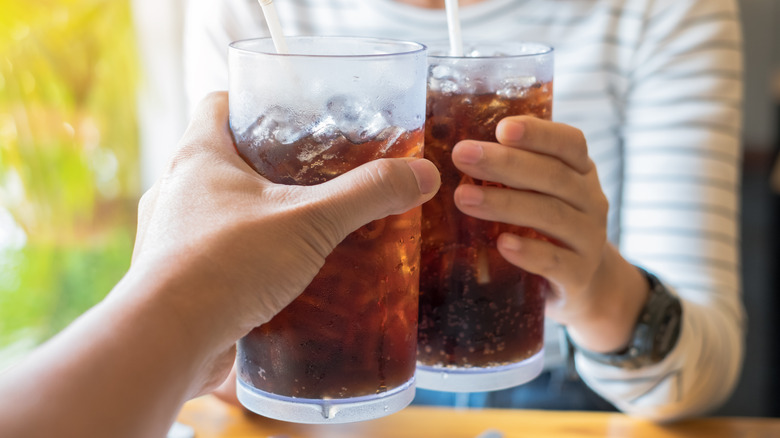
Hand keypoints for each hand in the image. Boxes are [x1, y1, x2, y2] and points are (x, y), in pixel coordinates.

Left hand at [129, 92, 439, 392]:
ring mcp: (172, 237)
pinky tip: (279, 278)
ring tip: (302, 228)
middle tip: (313, 174)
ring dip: (255, 216)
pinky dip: (245, 260)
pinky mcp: (177, 280)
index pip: (219, 103)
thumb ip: (365, 195)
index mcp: (198, 158)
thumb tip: (421, 175)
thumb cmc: (225, 265)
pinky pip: (215, 256)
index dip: (254, 99)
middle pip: (222, 159)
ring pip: (217, 210)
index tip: (290, 111)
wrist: (167, 340)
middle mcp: (176, 192)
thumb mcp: (309, 221)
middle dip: (267, 165)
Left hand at [450, 116, 646, 352]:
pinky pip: (555, 262)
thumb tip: (438, 158)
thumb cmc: (546, 228)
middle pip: (553, 176)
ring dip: (505, 204)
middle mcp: (590, 200)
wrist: (582, 285)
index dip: (538, 133)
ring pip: (551, 215)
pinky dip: (529, 252)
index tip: (501, 128)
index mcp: (580, 171)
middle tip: (462, 155)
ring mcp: (589, 238)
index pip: (568, 143)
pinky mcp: (580, 275)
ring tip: (463, 198)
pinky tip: (501, 244)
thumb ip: (508, 172)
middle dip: (505, 164)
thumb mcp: (537, 193)